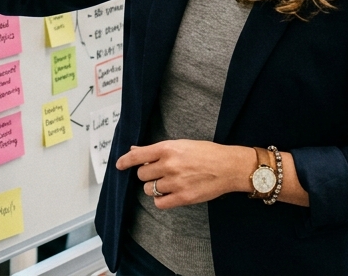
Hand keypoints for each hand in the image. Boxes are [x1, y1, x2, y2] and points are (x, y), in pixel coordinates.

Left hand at [116, 141, 254, 208]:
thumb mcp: (181, 144)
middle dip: (148, 174)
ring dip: (154, 187)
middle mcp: (169, 165)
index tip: (119, 165)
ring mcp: (175, 182)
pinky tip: (169, 194)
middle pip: (142, 174)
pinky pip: (159, 203)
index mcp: (168, 148)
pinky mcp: (183, 197)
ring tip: (168, 183)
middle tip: (159, 172)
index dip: (125, 161)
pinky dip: (161, 200)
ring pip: (149, 189)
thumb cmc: (206, 153)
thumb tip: (135, 150)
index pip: (137, 156)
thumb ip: (157, 150)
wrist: (228, 166)